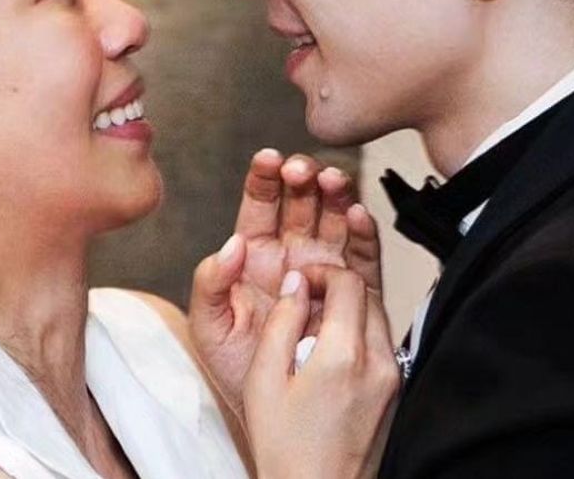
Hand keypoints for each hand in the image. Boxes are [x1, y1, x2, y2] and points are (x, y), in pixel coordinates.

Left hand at [189, 148, 383, 418]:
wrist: (273, 414)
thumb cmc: (235, 369)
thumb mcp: (209, 327)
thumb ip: (210, 283)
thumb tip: (231, 245)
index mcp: (255, 254)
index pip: (260, 204)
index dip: (265, 177)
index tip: (269, 159)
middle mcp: (293, 255)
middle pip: (303, 203)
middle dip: (304, 179)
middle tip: (303, 172)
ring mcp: (324, 271)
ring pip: (335, 220)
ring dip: (336, 196)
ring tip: (333, 182)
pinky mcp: (353, 294)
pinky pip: (363, 258)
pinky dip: (364, 233)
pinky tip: (359, 214)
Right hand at [243, 265, 399, 478]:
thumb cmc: (288, 451)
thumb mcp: (263, 380)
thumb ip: (281, 323)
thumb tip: (294, 286)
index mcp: (343, 356)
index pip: (348, 282)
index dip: (321, 272)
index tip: (301, 282)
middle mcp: (377, 364)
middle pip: (367, 296)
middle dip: (337, 288)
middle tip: (305, 302)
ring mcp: (392, 379)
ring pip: (378, 318)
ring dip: (350, 311)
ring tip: (315, 333)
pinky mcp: (396, 393)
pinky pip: (382, 345)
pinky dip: (360, 336)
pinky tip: (333, 358)